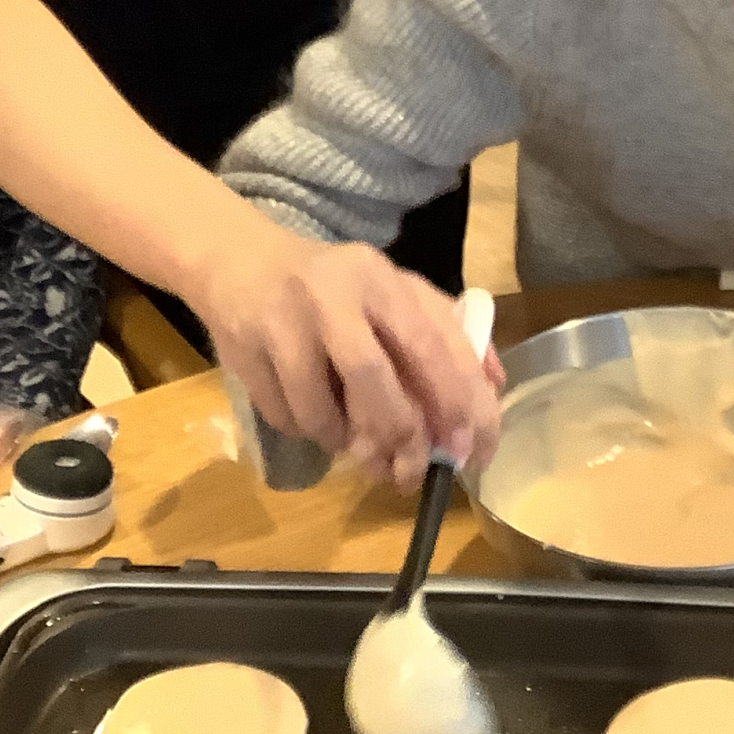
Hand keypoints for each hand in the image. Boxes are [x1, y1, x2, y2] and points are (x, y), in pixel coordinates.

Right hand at [194, 223, 501, 491]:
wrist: (238, 261)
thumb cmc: (334, 286)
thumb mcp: (394, 291)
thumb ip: (446, 333)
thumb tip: (494, 385)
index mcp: (381, 279)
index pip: (432, 343)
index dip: (456, 403)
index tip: (470, 450)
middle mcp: (332, 296)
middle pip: (372, 379)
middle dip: (402, 436)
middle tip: (412, 472)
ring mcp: (282, 323)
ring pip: (323, 412)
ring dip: (349, 443)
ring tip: (359, 447)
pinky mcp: (244, 353)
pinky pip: (288, 419)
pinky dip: (311, 433)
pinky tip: (317, 421)